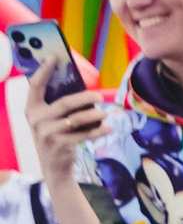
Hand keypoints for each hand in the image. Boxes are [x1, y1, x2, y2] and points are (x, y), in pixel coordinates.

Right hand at [25, 68, 105, 191]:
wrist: (53, 166)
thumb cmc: (56, 135)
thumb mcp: (50, 119)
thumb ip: (60, 105)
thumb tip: (85, 89)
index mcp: (32, 108)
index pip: (35, 85)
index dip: (43, 70)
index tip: (54, 57)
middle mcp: (36, 119)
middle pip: (64, 103)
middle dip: (85, 98)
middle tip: (100, 96)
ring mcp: (46, 133)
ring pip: (76, 119)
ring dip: (94, 115)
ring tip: (106, 113)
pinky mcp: (59, 144)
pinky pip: (83, 135)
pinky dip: (98, 131)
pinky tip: (109, 128)